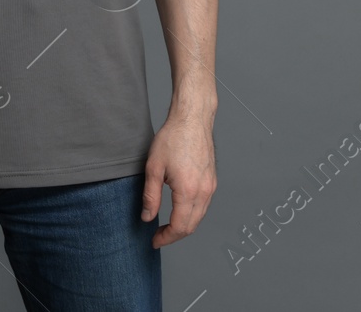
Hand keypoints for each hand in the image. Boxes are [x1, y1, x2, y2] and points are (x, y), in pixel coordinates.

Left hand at [140, 115, 216, 247]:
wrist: (192, 119)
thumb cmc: (173, 138)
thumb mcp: (154, 167)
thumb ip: (151, 196)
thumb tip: (148, 217)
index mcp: (188, 191)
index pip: (180, 227)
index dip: (166, 238)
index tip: (154, 240)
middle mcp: (204, 192)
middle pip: (192, 226)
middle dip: (174, 235)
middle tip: (158, 236)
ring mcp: (211, 187)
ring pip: (199, 217)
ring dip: (184, 226)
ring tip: (166, 225)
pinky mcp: (212, 181)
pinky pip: (203, 206)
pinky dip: (192, 214)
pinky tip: (179, 210)